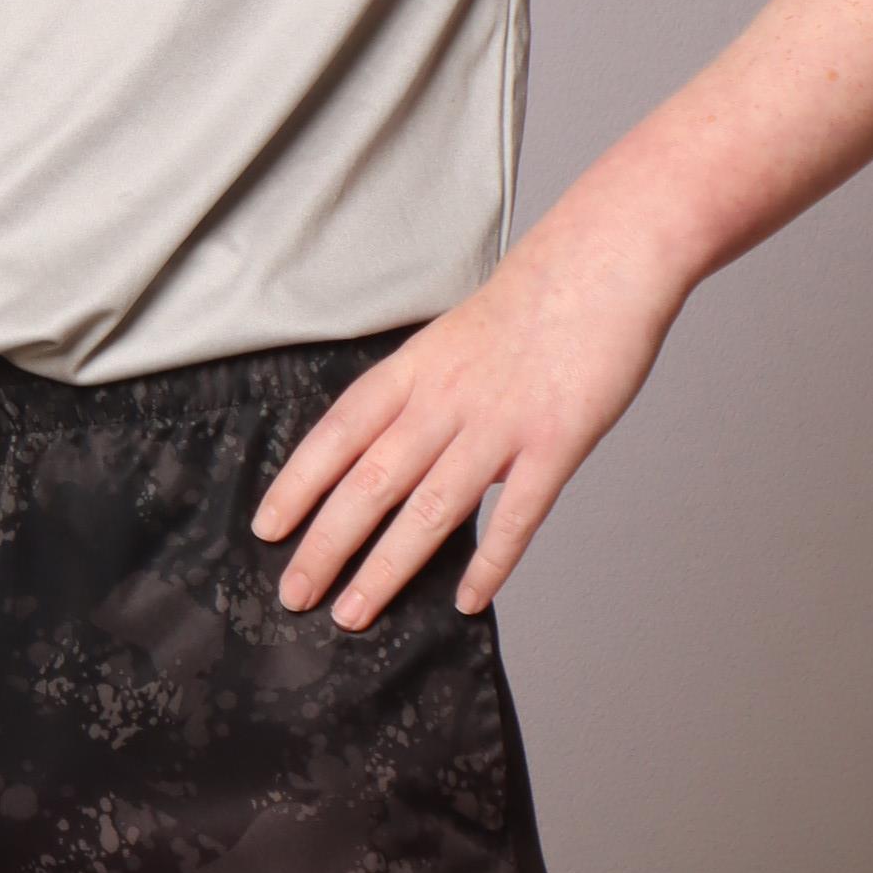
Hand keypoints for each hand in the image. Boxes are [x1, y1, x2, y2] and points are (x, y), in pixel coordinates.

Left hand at [252, 212, 688, 632]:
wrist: (605, 259)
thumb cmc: (533, 301)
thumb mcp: (453, 340)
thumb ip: (424, 398)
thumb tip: (400, 460)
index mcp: (414, 369)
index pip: (338, 433)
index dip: (298, 484)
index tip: (266, 528)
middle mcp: (446, 399)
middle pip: (370, 482)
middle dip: (325, 545)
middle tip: (295, 594)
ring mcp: (500, 423)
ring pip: (429, 509)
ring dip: (385, 568)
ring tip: (354, 614)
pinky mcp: (557, 442)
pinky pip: (516, 516)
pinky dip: (489, 564)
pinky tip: (468, 601)